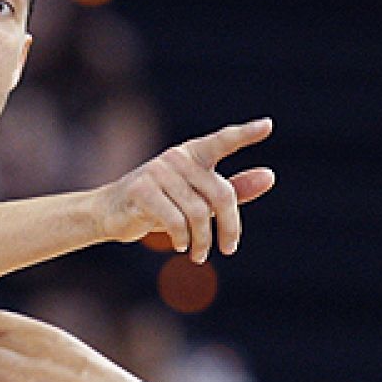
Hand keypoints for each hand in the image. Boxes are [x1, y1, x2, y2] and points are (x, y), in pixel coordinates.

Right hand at [95, 118, 276, 261]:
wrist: (111, 213)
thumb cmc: (161, 204)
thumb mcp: (198, 199)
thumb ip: (233, 190)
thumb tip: (270, 176)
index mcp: (194, 154)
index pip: (222, 141)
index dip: (245, 134)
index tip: (268, 126)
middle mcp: (177, 157)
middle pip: (221, 195)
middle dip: (229, 227)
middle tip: (229, 250)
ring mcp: (157, 171)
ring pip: (198, 213)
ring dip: (202, 240)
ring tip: (199, 254)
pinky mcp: (141, 190)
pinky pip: (174, 220)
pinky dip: (182, 238)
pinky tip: (181, 246)